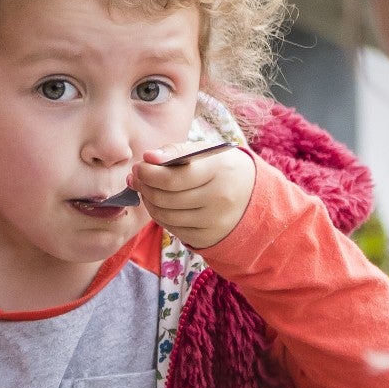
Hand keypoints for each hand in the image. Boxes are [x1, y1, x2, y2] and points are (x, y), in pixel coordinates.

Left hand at [137, 142, 256, 248]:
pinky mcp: (208, 237)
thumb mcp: (207, 152)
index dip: (149, 173)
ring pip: (165, 215)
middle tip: (136, 177)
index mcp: (220, 169)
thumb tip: (148, 157)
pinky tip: (159, 203)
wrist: (252, 197)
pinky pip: (172, 228)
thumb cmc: (220, 169)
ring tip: (145, 188)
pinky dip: (159, 215)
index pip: (174, 177)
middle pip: (166, 197)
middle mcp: (220, 197)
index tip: (139, 165)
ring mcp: (215, 220)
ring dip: (148, 201)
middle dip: (144, 186)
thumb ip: (177, 151)